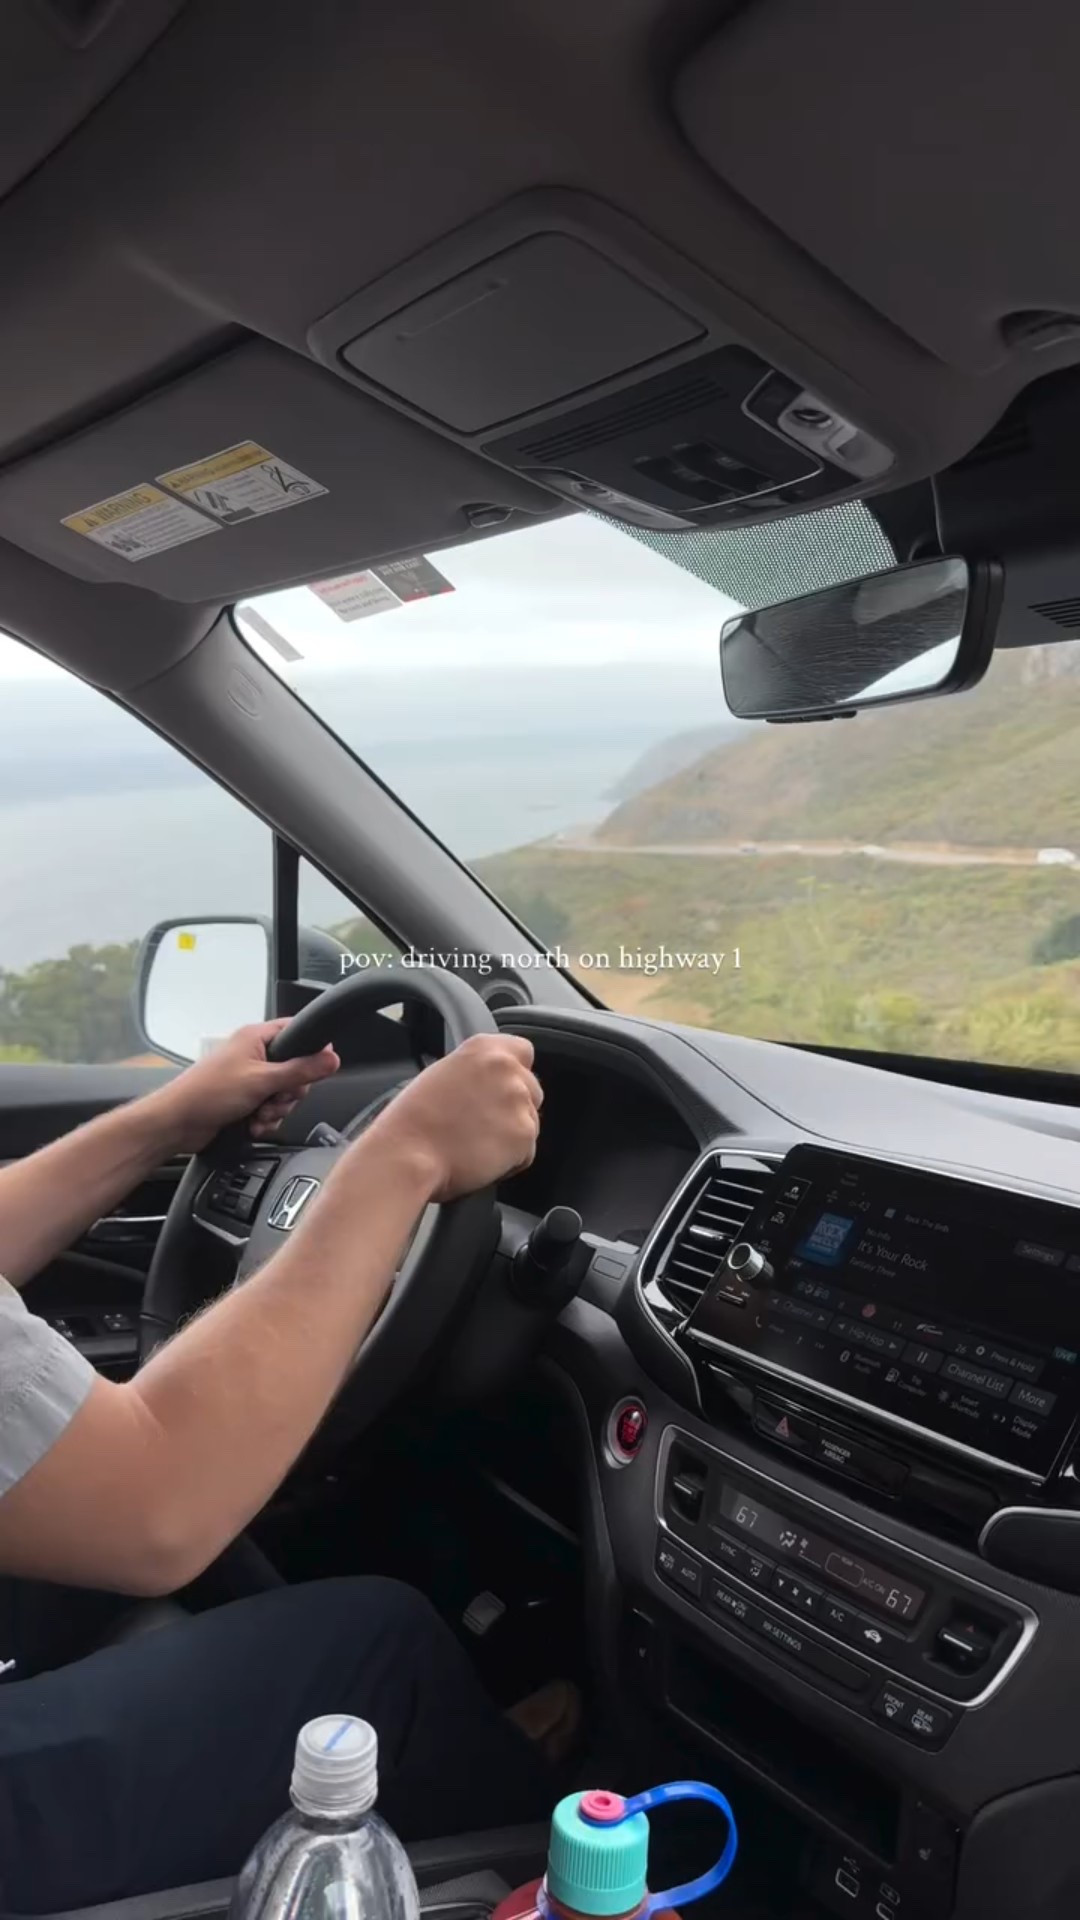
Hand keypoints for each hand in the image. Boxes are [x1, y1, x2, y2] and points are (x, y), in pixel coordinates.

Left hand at [155, 1020, 340, 1152]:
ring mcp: (249, 1078)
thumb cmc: (209, 1093)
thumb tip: (332, 1058)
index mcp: (256, 1038)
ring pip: (283, 1093)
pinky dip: (266, 1119)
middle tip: (277, 1098)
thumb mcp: (263, 1080)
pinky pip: (270, 1108)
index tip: (316, 1069)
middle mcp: (254, 1055)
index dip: (312, 1050)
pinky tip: (254, 1124)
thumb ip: (301, 1070)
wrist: (178, 1123)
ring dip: (277, 1110)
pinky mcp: (245, 1100)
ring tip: (260, 1115)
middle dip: (290, 1092)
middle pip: (295, 1069)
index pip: (297, 1032)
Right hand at [368, 1034, 541, 1200]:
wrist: (407, 1155)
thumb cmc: (412, 1122)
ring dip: (511, 1136)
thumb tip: (489, 1083)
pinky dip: (510, 1162)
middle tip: (480, 1125)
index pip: (523, 1051)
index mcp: (484, 1049)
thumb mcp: (442, 1075)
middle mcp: (507, 1069)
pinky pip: (526, 1152)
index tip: (500, 1089)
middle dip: (514, 1108)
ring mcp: (519, 1102)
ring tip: (474, 1144)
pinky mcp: (524, 1135)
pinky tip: (479, 1159)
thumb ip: (475, 1071)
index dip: (515, 1073)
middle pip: (531, 1090)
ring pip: (530, 1123)